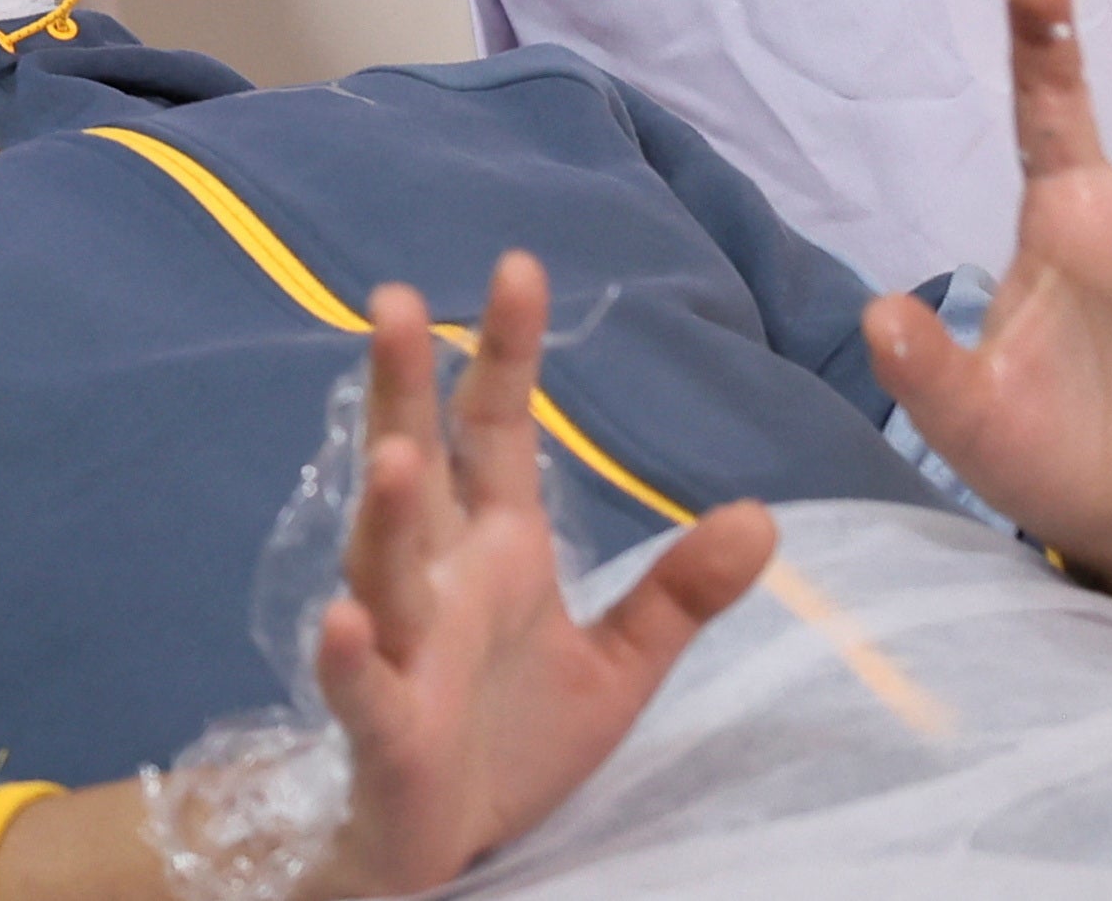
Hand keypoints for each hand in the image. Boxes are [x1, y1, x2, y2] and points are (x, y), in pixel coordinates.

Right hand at [312, 255, 775, 895]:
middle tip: (397, 302)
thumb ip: (679, 592)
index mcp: (496, 547)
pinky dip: (351, 652)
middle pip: (418, 465)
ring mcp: (405, 647)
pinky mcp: (387, 728)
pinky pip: (365, 685)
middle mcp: (440, 578)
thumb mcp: (620, 664)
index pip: (496, 430)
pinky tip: (347, 618)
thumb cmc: (517, 737)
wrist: (453, 847)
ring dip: (385, 512)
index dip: (507, 353)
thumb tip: (763, 514)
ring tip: (396, 454)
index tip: (517, 267)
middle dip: (404, 386)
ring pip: (386, 566)